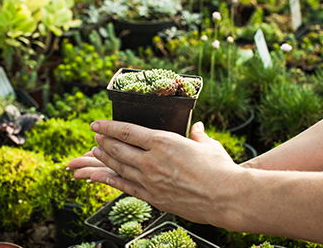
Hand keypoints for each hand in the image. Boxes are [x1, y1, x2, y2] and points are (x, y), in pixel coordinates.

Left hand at [69, 120, 244, 224]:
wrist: (226, 197)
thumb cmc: (220, 169)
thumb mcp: (208, 145)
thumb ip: (198, 135)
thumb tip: (197, 127)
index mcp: (163, 142)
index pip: (126, 131)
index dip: (108, 127)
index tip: (96, 124)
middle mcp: (151, 160)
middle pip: (118, 148)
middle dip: (104, 141)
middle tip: (96, 136)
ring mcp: (150, 180)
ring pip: (119, 167)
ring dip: (104, 158)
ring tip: (96, 151)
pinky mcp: (153, 197)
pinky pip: (126, 187)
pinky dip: (112, 180)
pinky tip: (103, 176)